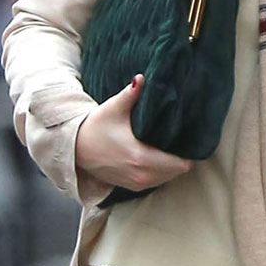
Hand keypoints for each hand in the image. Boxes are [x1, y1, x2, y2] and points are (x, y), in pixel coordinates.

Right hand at [74, 75, 193, 191]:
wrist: (76, 149)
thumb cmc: (96, 126)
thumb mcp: (114, 108)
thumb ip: (131, 94)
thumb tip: (142, 77)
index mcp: (141, 157)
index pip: (180, 164)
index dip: (189, 152)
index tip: (190, 138)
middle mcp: (141, 175)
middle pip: (177, 172)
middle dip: (182, 158)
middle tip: (182, 140)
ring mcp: (137, 184)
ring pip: (168, 179)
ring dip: (172, 166)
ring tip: (171, 148)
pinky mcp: (132, 187)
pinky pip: (156, 182)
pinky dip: (161, 172)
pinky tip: (158, 157)